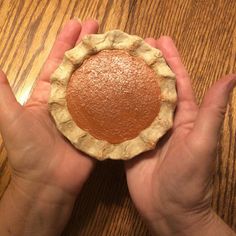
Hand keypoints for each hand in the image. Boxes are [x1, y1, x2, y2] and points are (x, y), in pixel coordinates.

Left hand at [0, 19, 97, 234]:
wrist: (48, 183)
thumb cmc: (29, 152)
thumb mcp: (11, 118)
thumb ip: (3, 93)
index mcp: (50, 95)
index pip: (59, 62)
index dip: (66, 42)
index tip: (77, 24)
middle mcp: (69, 101)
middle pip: (81, 68)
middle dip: (89, 47)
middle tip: (101, 29)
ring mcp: (86, 113)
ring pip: (98, 85)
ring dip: (106, 66)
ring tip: (116, 49)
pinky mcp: (99, 127)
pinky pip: (109, 107)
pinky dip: (118, 95)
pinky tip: (128, 82)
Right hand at [126, 37, 235, 234]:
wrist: (169, 210)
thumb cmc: (191, 180)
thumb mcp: (204, 143)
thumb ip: (213, 111)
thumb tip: (231, 76)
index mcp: (185, 116)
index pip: (177, 81)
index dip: (170, 60)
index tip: (160, 41)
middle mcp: (165, 120)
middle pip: (155, 87)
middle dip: (147, 66)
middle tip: (136, 47)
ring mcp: (147, 131)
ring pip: (138, 101)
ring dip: (131, 83)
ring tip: (119, 65)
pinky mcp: (132, 142)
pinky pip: (123, 121)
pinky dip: (116, 108)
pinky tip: (107, 96)